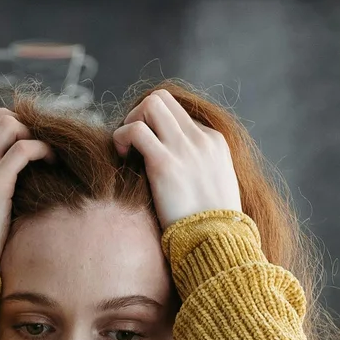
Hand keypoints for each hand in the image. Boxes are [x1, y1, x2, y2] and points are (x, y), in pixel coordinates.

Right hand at [0, 108, 53, 266]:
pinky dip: (41, 149)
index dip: (14, 132)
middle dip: (26, 127)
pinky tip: (52, 163)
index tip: (31, 150)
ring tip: (48, 156)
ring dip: (33, 134)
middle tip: (42, 150)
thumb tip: (14, 193)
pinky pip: (23, 148)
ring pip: (9, 124)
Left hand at [113, 89, 240, 226]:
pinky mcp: (165, 164)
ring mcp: (184, 148)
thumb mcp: (213, 184)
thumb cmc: (211, 222)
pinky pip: (135, 130)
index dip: (155, 126)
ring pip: (151, 104)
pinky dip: (121, 136)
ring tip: (126, 149)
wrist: (219, 240)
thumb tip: (172, 165)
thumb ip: (197, 166)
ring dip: (130, 121)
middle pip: (163, 98)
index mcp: (214, 141)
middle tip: (131, 143)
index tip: (145, 148)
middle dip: (139, 114)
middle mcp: (200, 139)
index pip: (178, 113)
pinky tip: (121, 156)